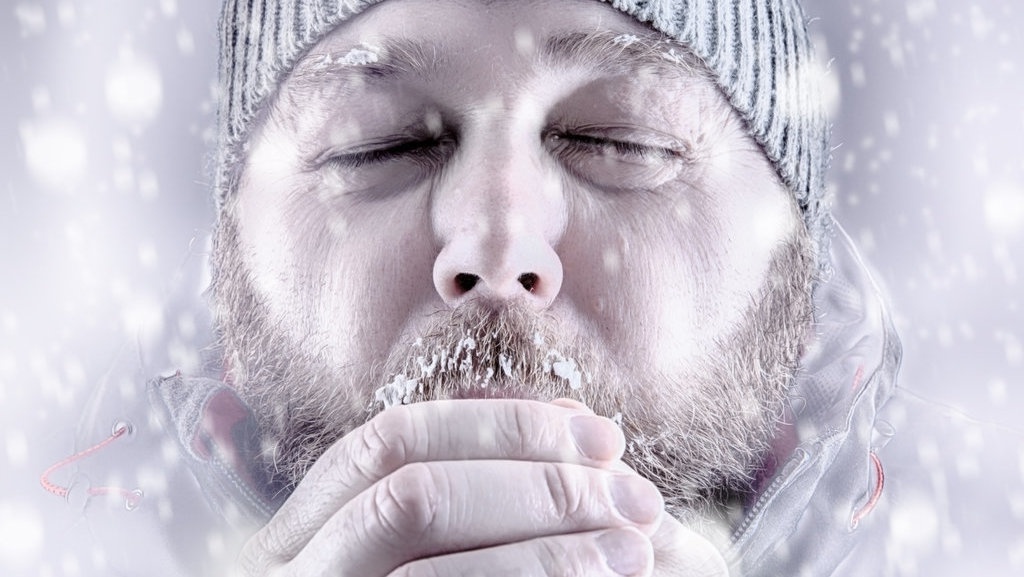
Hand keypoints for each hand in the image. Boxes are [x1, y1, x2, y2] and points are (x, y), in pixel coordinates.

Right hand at [235, 399, 724, 575]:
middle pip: (413, 496)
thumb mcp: (436, 550)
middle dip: (540, 487)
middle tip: (639, 500)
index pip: (393, 440)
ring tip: (635, 550)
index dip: (502, 426)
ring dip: (548, 551)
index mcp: (298, 532)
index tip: (601, 437)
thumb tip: (577, 416)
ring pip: (430, 571)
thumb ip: (491, 488)